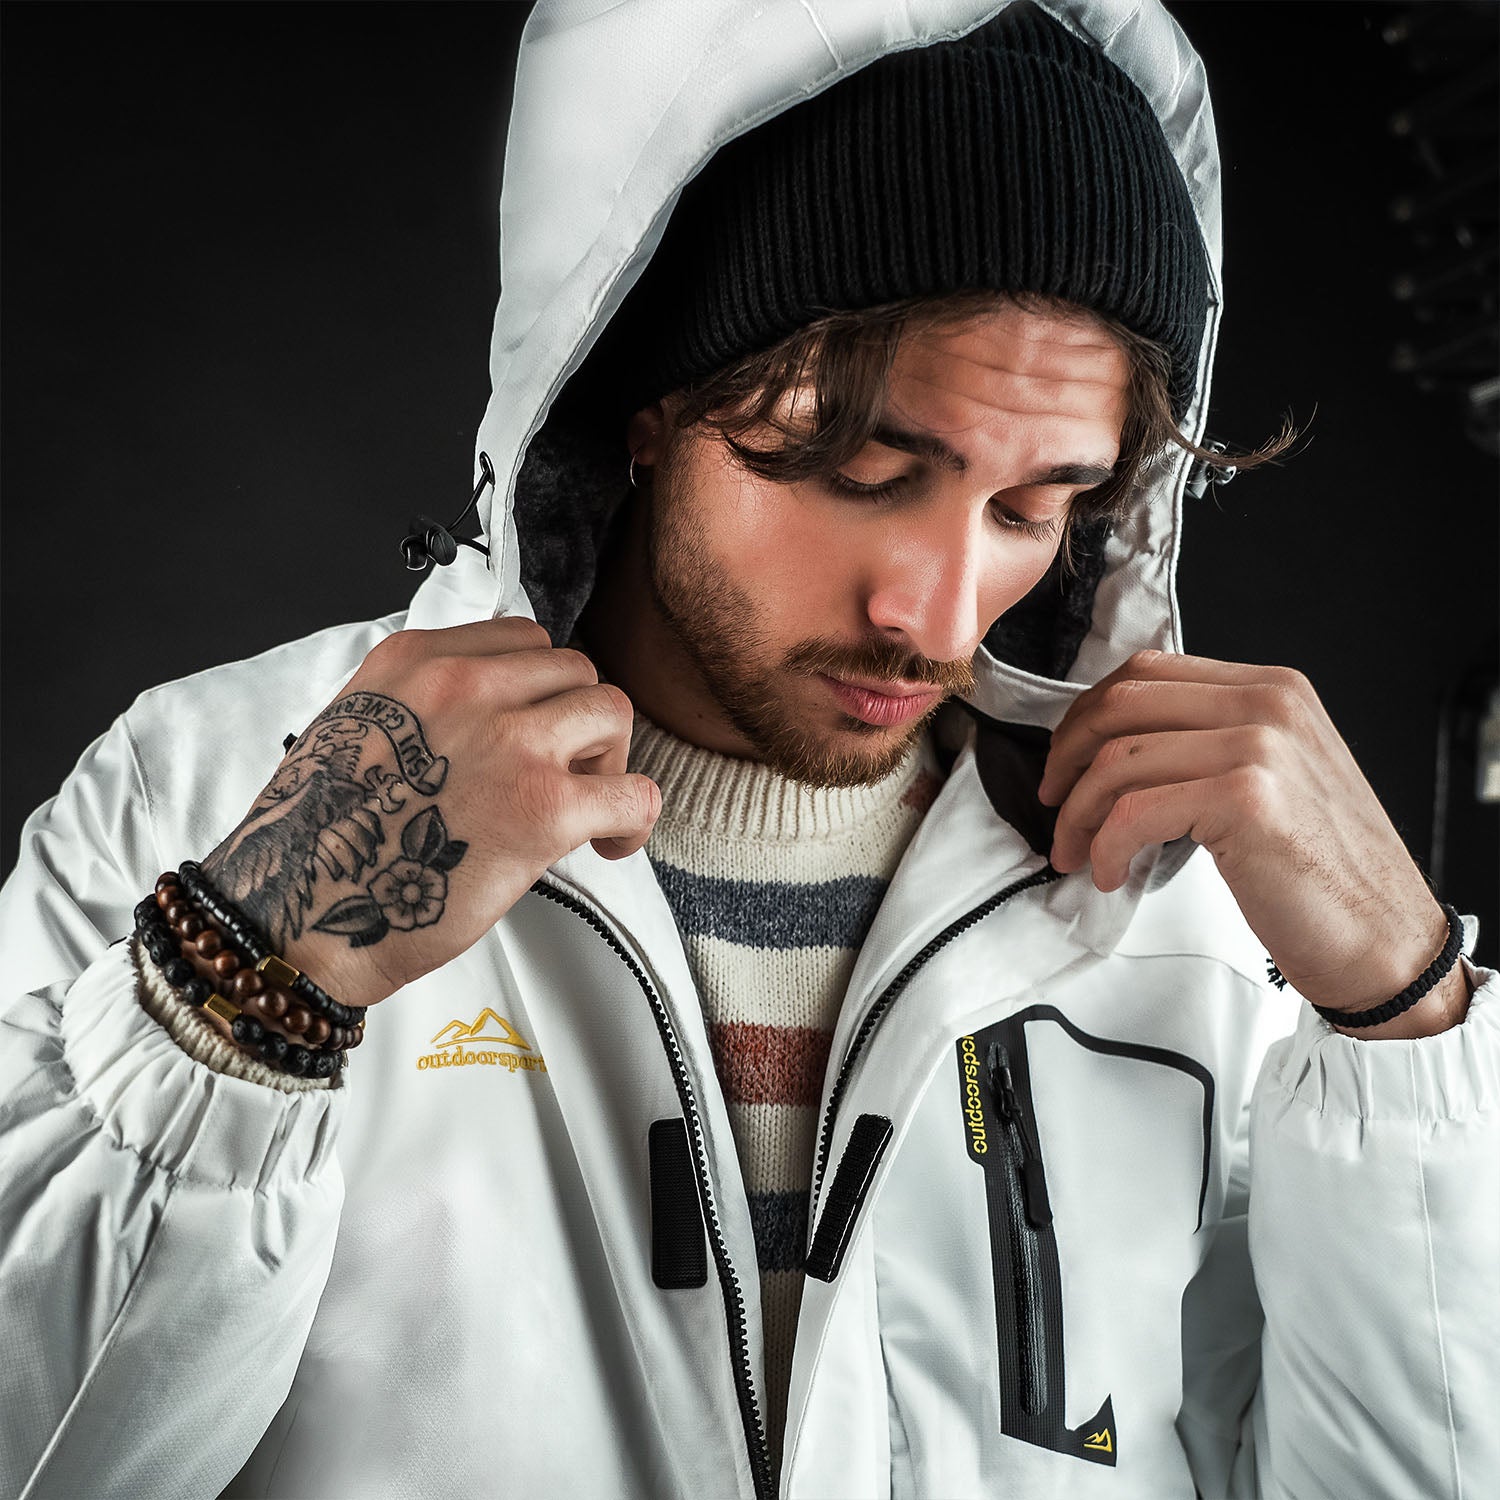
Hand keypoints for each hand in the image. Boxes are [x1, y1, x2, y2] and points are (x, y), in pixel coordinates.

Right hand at [199, 617, 659, 1007]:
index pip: (521, 640)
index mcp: (417, 662)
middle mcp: (467, 686)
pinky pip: (634, 792)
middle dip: (577, 721)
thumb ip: (424, 710)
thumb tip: (489, 722)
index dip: (539, 690)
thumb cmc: (319, 842)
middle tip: (562, 773)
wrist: (298, 913)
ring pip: (612, 712)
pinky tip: (606, 844)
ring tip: (584, 806)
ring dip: (608, 760)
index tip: (535, 728)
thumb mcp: (355, 730)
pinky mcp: (545, 808)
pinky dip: (633, 819)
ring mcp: (512, 742)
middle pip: (574, 669)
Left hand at [1037, 650, 1467, 1031]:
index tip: (1065, 762)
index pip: (1147, 672)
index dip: (1087, 717)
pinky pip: (1134, 811)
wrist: (1386, 941)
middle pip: (1121, 704)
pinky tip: (1110, 871)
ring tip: (1077, 851)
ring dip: (1077, 813)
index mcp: (1272, 689)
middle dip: (1067, 758)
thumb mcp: (1273, 779)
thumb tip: (1116, 748)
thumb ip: (1208, 743)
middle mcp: (1268, 705)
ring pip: (1118, 760)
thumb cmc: (1325, 873)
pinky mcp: (1247, 799)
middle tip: (1055, 805)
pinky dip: (1105, 845)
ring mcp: (1260, 746)